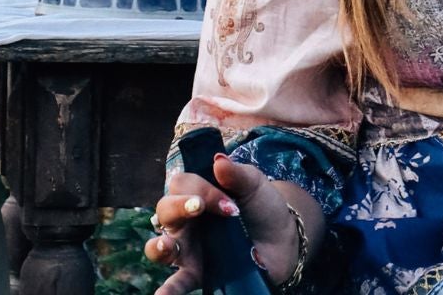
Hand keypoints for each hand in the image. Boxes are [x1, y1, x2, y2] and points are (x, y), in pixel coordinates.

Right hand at [143, 154, 305, 294]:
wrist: (284, 240)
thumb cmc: (262, 208)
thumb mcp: (254, 184)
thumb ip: (237, 173)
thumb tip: (218, 160)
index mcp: (196, 195)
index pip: (181, 184)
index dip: (200, 188)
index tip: (228, 200)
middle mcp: (186, 222)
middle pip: (164, 210)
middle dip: (179, 206)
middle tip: (199, 208)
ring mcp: (189, 250)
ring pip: (159, 248)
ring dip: (158, 247)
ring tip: (168, 246)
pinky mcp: (199, 274)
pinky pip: (178, 283)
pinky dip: (168, 291)